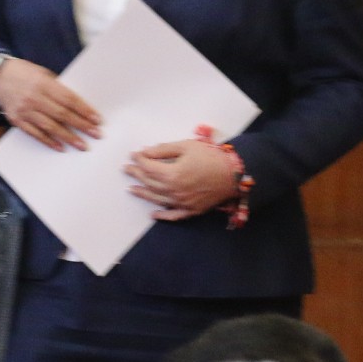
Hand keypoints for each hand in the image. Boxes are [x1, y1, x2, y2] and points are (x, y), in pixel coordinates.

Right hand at [0, 58, 99, 150]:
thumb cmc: (25, 73)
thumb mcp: (43, 73)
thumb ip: (58, 88)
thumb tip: (77, 105)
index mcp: (43, 83)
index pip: (68, 99)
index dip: (84, 110)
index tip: (96, 120)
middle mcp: (34, 97)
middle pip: (62, 114)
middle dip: (81, 125)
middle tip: (95, 134)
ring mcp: (24, 110)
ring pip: (49, 126)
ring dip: (67, 137)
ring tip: (81, 145)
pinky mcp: (16, 119)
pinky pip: (34, 133)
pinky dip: (47, 141)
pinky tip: (60, 146)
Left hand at [125, 136, 240, 220]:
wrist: (235, 173)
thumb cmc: (211, 156)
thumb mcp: (186, 146)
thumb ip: (164, 150)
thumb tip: (146, 152)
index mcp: (172, 174)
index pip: (148, 167)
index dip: (139, 160)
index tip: (133, 155)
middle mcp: (174, 191)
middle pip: (150, 183)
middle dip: (137, 174)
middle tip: (127, 169)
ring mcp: (182, 203)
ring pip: (157, 199)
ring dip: (143, 194)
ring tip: (132, 189)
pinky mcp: (191, 210)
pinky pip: (173, 216)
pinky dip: (162, 216)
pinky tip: (153, 214)